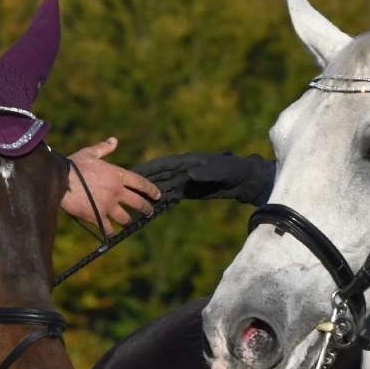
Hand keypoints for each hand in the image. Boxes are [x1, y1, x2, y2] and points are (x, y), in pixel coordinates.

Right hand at [63, 138, 159, 233]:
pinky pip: (109, 228)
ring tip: (128, 222)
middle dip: (146, 209)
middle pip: (138, 203)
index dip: (151, 190)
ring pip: (125, 218)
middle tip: (149, 212)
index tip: (157, 195)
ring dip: (128, 221)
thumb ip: (104, 148)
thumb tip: (114, 141)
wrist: (59, 180)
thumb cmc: (73, 165)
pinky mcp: (97, 217)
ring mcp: (108, 206)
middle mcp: (116, 191)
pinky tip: (111, 232)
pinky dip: (111, 231)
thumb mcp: (90, 153)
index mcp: (117, 175)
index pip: (141, 183)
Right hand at [132, 151, 273, 206]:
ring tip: (136, 200)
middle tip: (126, 188)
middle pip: (160, 176)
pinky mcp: (190, 191)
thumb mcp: (221, 170)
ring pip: (164, 187)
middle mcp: (184, 170)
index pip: (164, 164)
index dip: (149, 168)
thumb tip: (189, 174)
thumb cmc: (233, 170)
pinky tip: (152, 207)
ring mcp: (186, 181)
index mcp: (188, 161)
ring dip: (151, 193)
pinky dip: (162, 201)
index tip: (134, 171)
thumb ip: (206, 172)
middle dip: (144, 181)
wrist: (244, 179)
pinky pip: (172, 195)